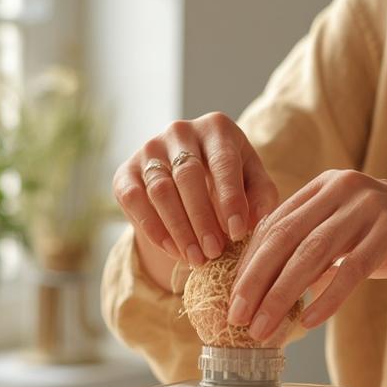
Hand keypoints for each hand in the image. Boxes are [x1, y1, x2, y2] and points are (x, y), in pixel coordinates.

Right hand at [113, 113, 277, 278]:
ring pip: (160, 191)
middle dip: (202, 218)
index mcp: (216, 128)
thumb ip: (261, 197)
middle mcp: (180, 131)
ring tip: (197, 258)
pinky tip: (174, 251)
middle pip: (187, 176)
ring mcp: (149, 149)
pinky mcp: (126, 172)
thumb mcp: (253, 184)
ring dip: (179, 229)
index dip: (230, 199)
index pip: (223, 162)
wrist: (189, 181)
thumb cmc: (230, 181)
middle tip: (214, 251)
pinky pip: (135, 201)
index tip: (237, 233)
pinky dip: (155, 230)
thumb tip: (253, 219)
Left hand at [228, 169, 386, 340]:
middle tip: (237, 318)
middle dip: (256, 282)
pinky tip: (309, 322)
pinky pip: (351, 269)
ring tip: (265, 329)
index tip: (230, 300)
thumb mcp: (347, 234)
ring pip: (311, 254)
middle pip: (284, 238)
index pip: (273, 225)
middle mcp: (342, 187)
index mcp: (324, 185)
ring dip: (282, 296)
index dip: (248, 264)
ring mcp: (369, 205)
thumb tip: (264, 288)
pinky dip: (327, 298)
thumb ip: (311, 248)